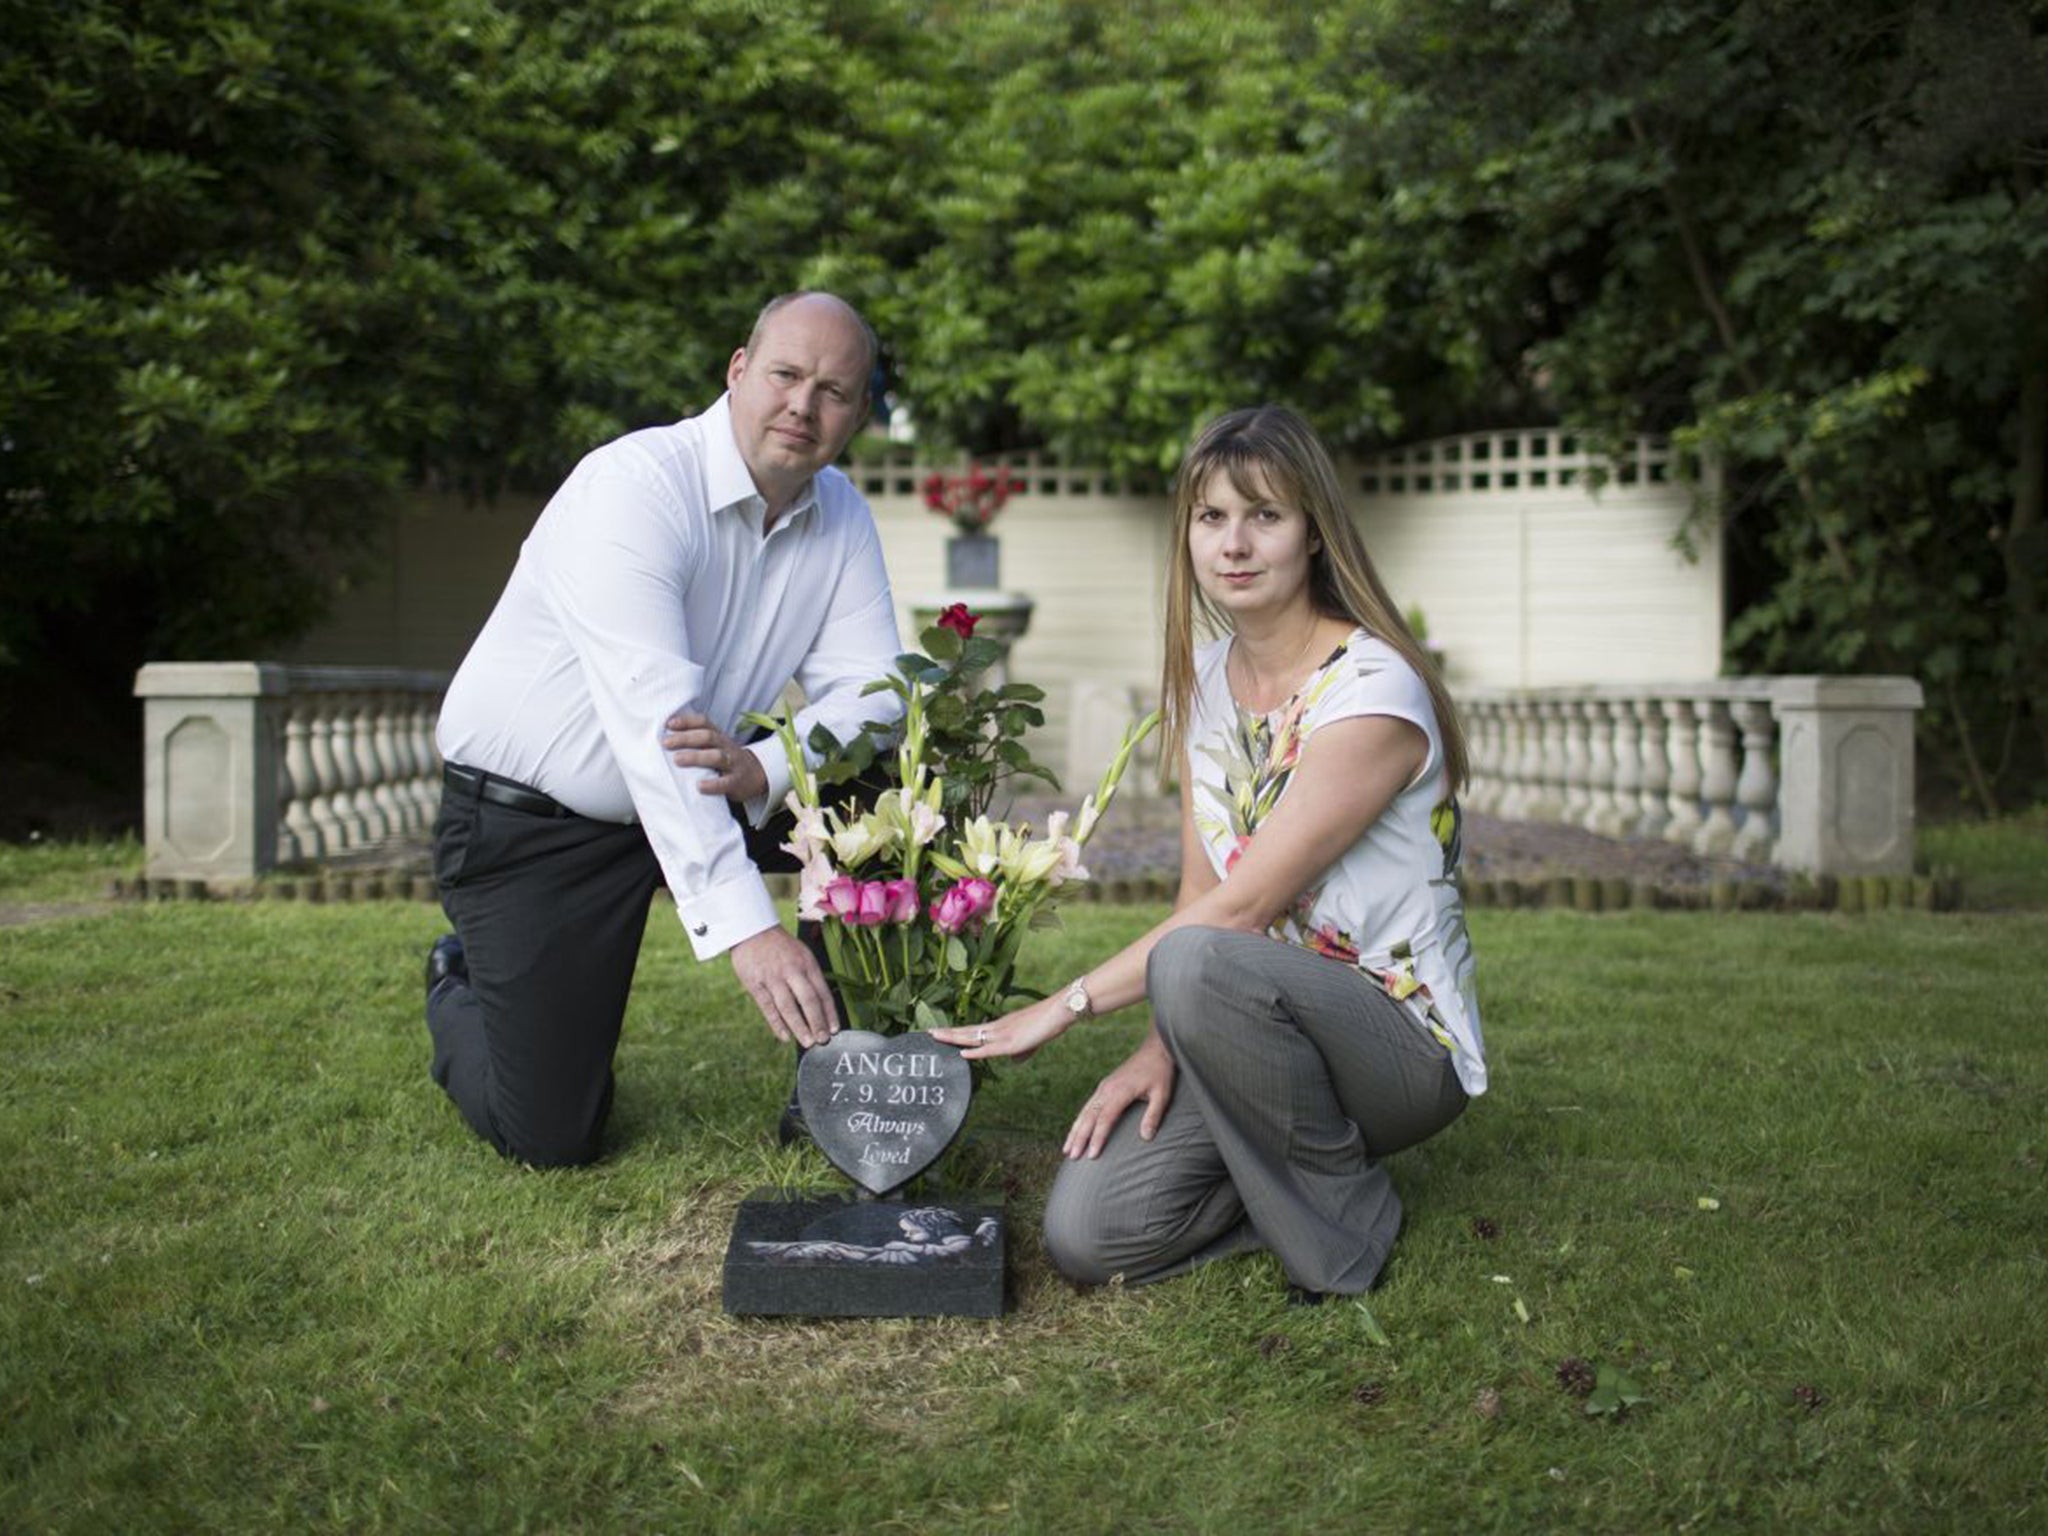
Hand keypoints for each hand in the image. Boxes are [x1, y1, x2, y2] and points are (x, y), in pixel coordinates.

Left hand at [663, 710, 767, 802]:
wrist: (756, 776)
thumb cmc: (726, 760)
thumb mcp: (715, 746)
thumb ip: (697, 742)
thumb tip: (665, 738)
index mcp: (719, 736)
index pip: (704, 723)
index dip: (687, 721)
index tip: (669, 724)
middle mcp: (726, 746)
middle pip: (708, 737)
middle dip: (686, 738)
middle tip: (666, 743)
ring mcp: (733, 764)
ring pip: (716, 756)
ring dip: (696, 757)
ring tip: (677, 760)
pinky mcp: (736, 782)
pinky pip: (725, 782)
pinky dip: (712, 785)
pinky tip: (699, 786)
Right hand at [728, 926, 837, 1046]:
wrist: (752, 930)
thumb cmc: (781, 947)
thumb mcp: (802, 954)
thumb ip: (811, 977)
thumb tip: (822, 1006)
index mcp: (807, 964)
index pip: (822, 991)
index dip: (830, 1012)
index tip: (834, 1030)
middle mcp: (792, 970)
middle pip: (808, 1000)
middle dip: (817, 1022)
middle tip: (823, 1041)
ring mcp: (773, 977)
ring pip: (788, 1006)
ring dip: (800, 1026)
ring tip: (808, 1043)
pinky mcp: (755, 983)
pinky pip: (768, 1007)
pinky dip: (777, 1024)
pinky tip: (785, 1037)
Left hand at [929, 995, 1068, 1064]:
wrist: (1060, 1010)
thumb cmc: (1048, 1022)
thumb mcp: (1032, 1041)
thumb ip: (1022, 1051)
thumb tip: (1014, 1061)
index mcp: (1001, 1026)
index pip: (974, 1029)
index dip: (958, 1032)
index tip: (943, 1033)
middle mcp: (998, 1027)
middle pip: (968, 1030)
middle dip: (948, 1033)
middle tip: (929, 1033)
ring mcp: (1003, 1033)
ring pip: (973, 1036)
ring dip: (954, 1037)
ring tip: (935, 1036)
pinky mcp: (1012, 1042)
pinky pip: (989, 1048)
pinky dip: (975, 1052)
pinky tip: (962, 1053)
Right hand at [1062, 1035, 1174, 1159]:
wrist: (1155, 1049)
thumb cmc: (1160, 1072)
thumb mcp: (1162, 1094)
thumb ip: (1153, 1116)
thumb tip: (1146, 1138)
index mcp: (1120, 1091)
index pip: (1105, 1119)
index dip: (1097, 1138)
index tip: (1091, 1155)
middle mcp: (1107, 1089)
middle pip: (1089, 1117)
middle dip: (1079, 1138)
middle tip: (1072, 1156)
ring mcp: (1103, 1087)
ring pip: (1084, 1112)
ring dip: (1075, 1131)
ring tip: (1067, 1149)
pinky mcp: (1104, 1087)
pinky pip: (1088, 1106)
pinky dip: (1080, 1120)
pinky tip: (1076, 1131)